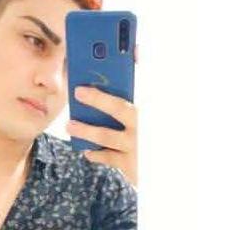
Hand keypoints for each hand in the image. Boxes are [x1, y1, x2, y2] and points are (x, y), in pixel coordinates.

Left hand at [65, 46, 138, 186]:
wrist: (159, 176)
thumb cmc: (141, 141)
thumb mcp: (138, 118)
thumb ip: (125, 96)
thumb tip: (118, 63)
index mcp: (145, 108)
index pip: (138, 83)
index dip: (130, 64)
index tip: (118, 52)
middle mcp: (145, 125)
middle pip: (122, 108)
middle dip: (99, 98)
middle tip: (78, 91)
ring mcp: (138, 145)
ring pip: (108, 135)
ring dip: (86, 130)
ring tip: (69, 126)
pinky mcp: (131, 165)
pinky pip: (108, 157)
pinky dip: (96, 153)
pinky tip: (86, 150)